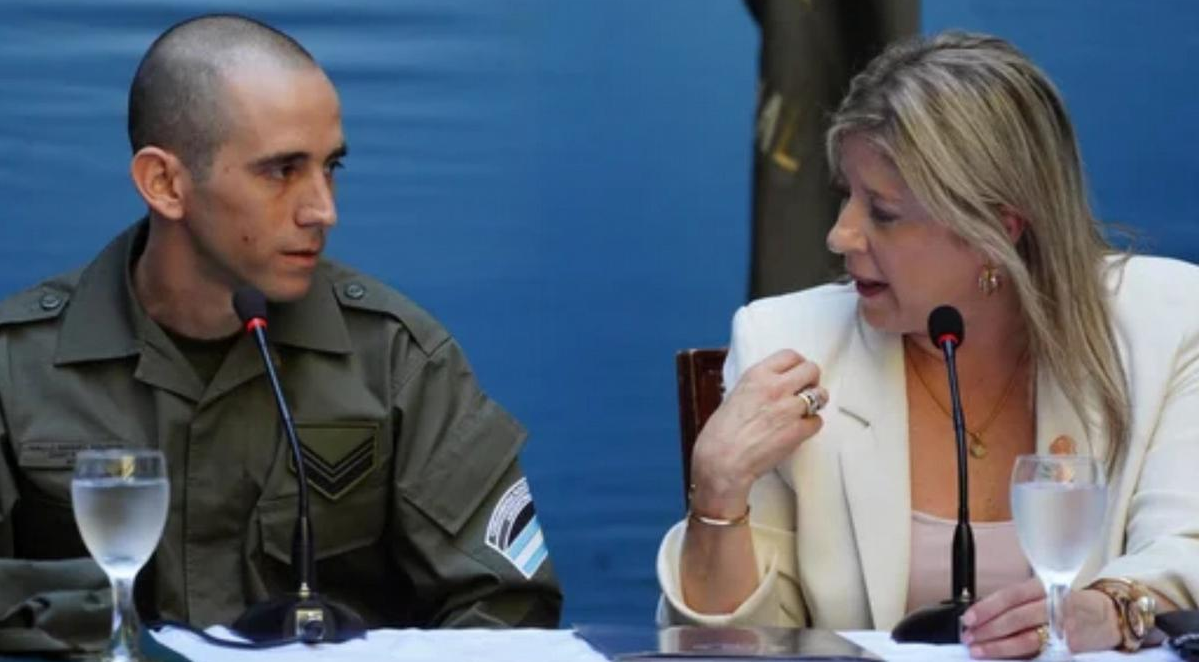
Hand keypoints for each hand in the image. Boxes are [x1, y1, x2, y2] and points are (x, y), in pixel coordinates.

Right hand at [688, 349, 825, 517]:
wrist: (721, 461)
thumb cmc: (720, 434)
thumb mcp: (735, 396)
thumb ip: (757, 388)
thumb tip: (773, 388)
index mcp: (757, 375)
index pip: (790, 355)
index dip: (798, 365)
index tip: (797, 374)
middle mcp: (775, 387)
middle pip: (811, 369)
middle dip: (812, 380)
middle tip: (806, 391)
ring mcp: (789, 409)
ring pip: (820, 395)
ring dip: (815, 403)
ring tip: (804, 412)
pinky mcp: (798, 431)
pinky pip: (817, 421)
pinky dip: (810, 426)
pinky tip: (798, 431)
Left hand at [960, 578, 1120, 657]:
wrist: (1110, 616)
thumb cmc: (1070, 604)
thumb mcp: (1046, 592)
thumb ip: (1019, 602)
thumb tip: (984, 614)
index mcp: (1044, 587)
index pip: (1011, 595)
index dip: (987, 607)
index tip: (968, 618)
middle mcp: (1054, 605)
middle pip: (1015, 618)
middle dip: (988, 630)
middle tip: (969, 637)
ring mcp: (1063, 627)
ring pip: (1026, 639)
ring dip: (999, 646)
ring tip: (979, 650)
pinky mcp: (1071, 647)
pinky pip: (1041, 653)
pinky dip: (1021, 657)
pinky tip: (1006, 659)